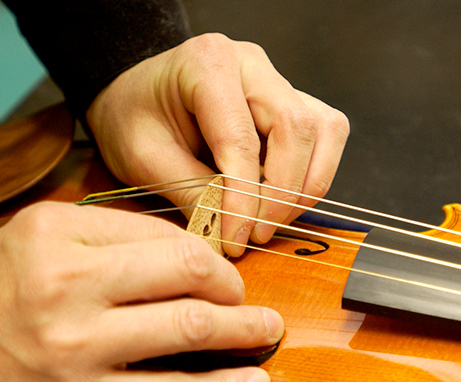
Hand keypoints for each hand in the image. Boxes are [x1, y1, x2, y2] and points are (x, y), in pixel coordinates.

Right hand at [0, 202, 278, 381]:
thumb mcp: (30, 243)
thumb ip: (105, 240)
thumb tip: (187, 255)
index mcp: (56, 232)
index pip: (162, 235)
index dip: (207, 256)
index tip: (223, 273)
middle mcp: (68, 280)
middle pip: (188, 272)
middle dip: (234, 288)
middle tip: (251, 301)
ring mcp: (76, 343)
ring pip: (190, 329)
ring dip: (245, 331)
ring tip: (267, 333)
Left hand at [85, 33, 349, 255]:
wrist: (136, 98)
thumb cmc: (134, 119)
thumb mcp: (143, 159)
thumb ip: (192, 192)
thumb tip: (231, 231)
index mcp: (208, 63)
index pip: (242, 139)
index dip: (245, 197)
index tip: (236, 239)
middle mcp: (252, 64)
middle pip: (297, 128)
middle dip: (283, 193)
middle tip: (256, 234)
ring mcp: (278, 81)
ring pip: (324, 131)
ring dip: (307, 185)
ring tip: (270, 220)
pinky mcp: (294, 102)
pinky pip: (326, 136)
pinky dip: (313, 175)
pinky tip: (281, 199)